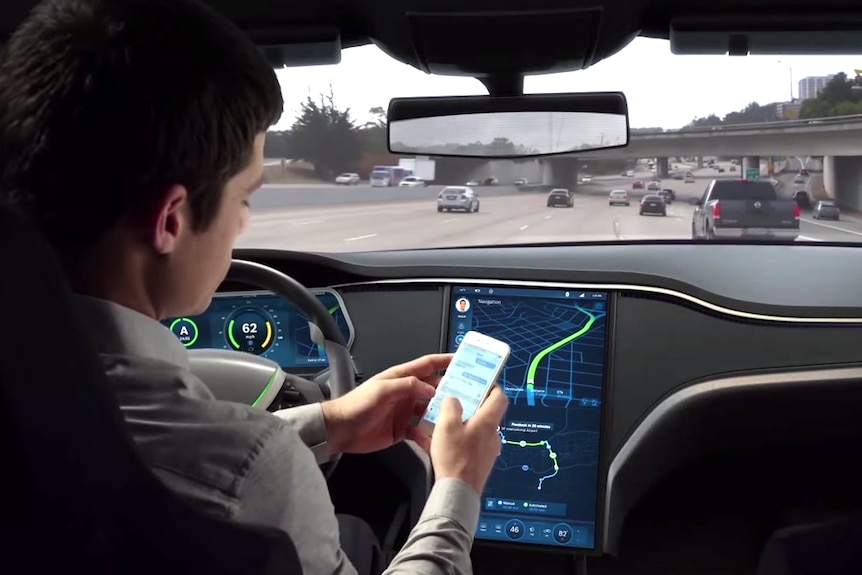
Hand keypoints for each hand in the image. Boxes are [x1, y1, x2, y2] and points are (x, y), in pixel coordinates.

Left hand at [321, 353, 452, 454]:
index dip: (444, 360)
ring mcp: (405, 411)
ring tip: (459, 417)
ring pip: (430, 410)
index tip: (462, 359)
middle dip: (450, 390)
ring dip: (442, 413)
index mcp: (400, 378)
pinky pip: (421, 430)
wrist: (341, 430)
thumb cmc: (357, 405)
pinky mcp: (403, 429)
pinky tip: (439, 437)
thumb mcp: (382, 390)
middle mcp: (405, 393)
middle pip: (433, 388)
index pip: (427, 365)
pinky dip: (430, 433)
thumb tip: (431, 388)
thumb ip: (407, 386)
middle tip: (470, 394)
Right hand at [427, 385, 508, 494]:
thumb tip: (453, 400)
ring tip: (442, 423)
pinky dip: (458, 440)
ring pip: (475, 429)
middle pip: (485, 413)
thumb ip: (450, 406)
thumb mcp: (447, 425)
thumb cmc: (455, 458)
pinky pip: (469, 444)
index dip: (491, 387)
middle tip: (454, 401)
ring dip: (461, 424)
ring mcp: (487, 450)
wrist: (457, 492)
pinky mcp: (479, 462)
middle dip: (469, 406)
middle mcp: (492, 435)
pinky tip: (439, 442)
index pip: (499, 397)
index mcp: (488, 422)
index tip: (480, 383)